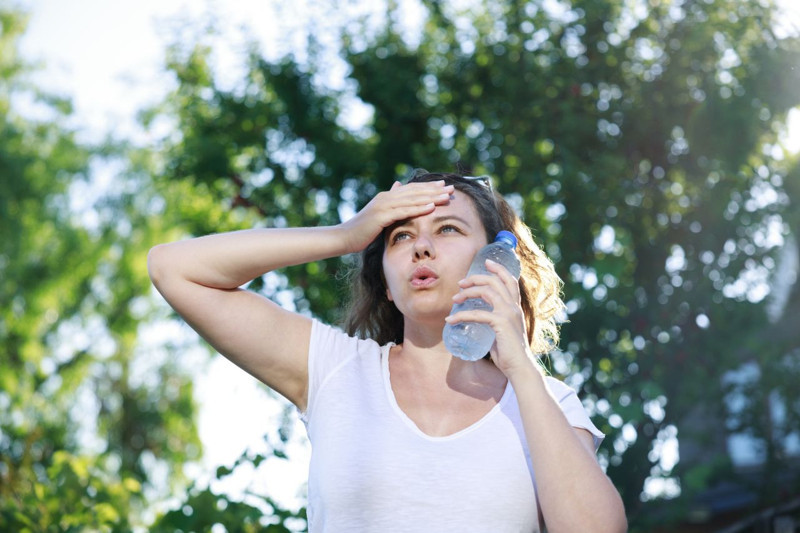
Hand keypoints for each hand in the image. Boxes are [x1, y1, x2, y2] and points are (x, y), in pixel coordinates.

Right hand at [339, 180, 453, 252]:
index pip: (411, 190)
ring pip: (412, 199)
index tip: (443, 186)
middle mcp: (386, 197)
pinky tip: (431, 207)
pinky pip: (404, 211)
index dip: (428, 187)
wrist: (343, 237)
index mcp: (387, 197)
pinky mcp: (381, 216)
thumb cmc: (361, 230)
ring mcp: (383, 205)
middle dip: (434, 190)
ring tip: (446, 196)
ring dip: (431, 197)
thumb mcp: (378, 216)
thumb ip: (389, 204)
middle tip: (451, 188)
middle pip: (415, 191)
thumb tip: (397, 186)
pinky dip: (418, 208)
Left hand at [444, 259, 534, 377]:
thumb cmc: (510, 354)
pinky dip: (461, 315)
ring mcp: (508, 313)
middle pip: (495, 281)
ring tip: (454, 299)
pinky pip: (477, 314)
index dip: (498, 269)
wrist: (520, 368)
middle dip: (476, 278)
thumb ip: (494, 324)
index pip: (510, 280)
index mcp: (515, 307)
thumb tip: (478, 323)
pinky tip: (450, 320)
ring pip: (486, 291)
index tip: (486, 262)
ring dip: (467, 292)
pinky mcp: (500, 323)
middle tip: (461, 283)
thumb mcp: (502, 332)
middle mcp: (513, 307)